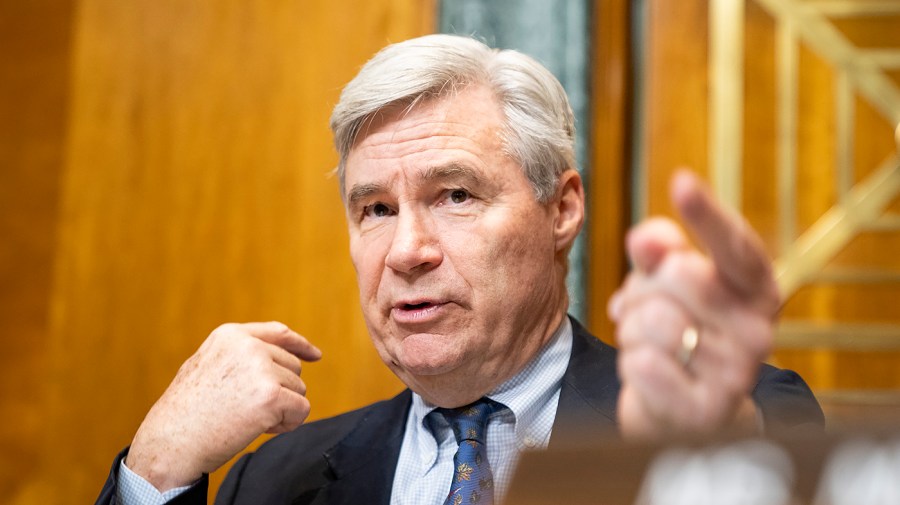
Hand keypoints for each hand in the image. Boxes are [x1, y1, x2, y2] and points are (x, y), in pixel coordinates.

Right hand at [125, 322, 321, 490]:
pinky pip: (301, 410)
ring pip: (299, 389)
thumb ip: (239, 356)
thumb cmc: (185, 413)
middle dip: (280, 391)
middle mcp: (249, 346)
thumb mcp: (207, 366)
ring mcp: (261, 369)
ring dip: (281, 409)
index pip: (279, 333)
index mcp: (232, 335)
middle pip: (293, 367)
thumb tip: (274, 360)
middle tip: (245, 409)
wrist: (171, 442)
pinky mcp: (272, 396)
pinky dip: (287, 424)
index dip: (300, 345)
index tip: (315, 355)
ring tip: (245, 418)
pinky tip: (259, 428)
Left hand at [609, 170, 777, 440]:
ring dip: (633, 329)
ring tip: (650, 343)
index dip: (706, 213)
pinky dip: (631, 363)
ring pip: (652, 320)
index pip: (735, 244)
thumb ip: (658, 250)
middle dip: (643, 288)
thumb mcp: (666, 281)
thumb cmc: (677, 329)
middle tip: (648, 309)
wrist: (682, 412)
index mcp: (757, 288)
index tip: (682, 181)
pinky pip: (642, 364)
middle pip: (677, 273)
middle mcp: (759, 330)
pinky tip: (649, 372)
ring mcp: (737, 373)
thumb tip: (647, 239)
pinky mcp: (706, 410)